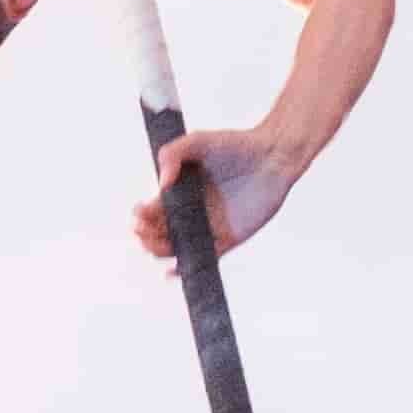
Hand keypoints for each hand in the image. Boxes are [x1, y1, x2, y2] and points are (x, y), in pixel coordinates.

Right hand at [135, 128, 300, 263]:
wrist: (273, 156)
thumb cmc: (235, 145)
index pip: (154, 209)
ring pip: (177, 248)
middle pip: (160, 231)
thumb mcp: (198, 141)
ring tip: (152, 245)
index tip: (138, 213)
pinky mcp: (228, 239)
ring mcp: (209, 227)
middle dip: (146, 234)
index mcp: (181, 191)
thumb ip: (173, 154)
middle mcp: (192, 211)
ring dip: (160, 251)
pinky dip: (186, 267)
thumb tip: (161, 184)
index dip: (142, 214)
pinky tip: (172, 271)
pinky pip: (204, 258)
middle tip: (142, 231)